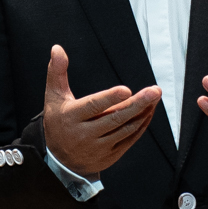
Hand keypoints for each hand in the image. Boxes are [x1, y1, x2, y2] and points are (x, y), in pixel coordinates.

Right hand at [43, 44, 159, 177]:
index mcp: (71, 117)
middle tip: (154, 91)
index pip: (93, 106)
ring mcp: (98, 148)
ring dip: (142, 113)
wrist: (59, 159)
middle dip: (137, 104)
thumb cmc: (58, 122)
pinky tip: (148, 112)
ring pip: (125, 129)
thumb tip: (57, 48)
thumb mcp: (53, 97)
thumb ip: (57, 72)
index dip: (110, 98)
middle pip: (115, 118)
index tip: (126, 90)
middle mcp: (84, 134)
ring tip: (154, 97)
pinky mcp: (109, 156)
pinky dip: (141, 125)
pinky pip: (129, 139)